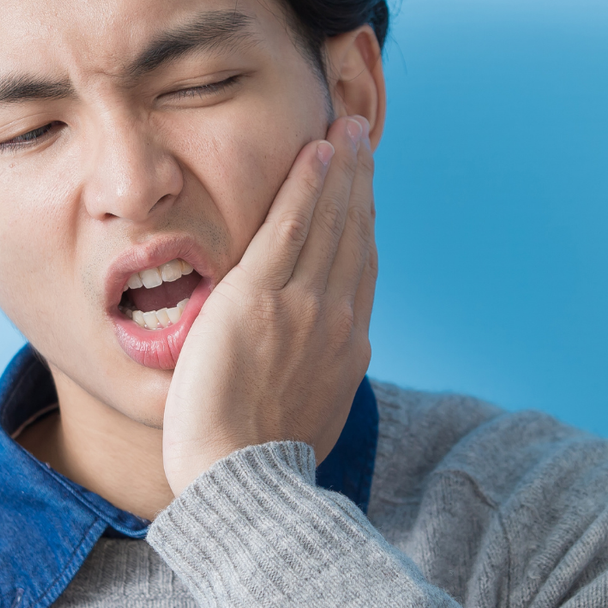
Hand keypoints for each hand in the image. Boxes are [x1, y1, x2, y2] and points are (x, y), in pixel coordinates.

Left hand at [161, 114, 376, 494]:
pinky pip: (291, 225)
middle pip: (353, 232)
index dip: (363, 218)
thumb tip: (326, 368)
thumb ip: (319, 376)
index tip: (361, 187)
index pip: (359, 265)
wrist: (244, 480)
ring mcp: (304, 303)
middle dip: (359, 179)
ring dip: (339, 167)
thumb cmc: (261, 462)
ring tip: (343, 127)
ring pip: (329, 220)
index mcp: (348, 346)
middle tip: (359, 133)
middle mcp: (337, 317)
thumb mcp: (310, 414)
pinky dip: (307, 184)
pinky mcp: (262, 295)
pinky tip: (315, 150)